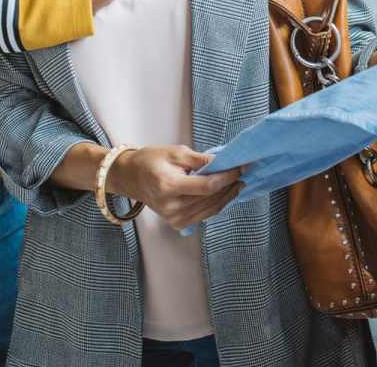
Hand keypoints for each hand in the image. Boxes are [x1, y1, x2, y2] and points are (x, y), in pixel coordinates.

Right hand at [108, 145, 243, 231]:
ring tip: (239, 183)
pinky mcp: (177, 224)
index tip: (241, 167)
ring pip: (211, 209)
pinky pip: (204, 214)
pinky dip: (217, 204)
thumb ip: (200, 159)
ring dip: (228, 196)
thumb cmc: (151, 160)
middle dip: (231, 185)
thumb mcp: (175, 152)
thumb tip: (223, 163)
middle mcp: (173, 207)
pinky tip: (226, 193)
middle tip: (244, 172)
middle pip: (212, 198)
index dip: (228, 177)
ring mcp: (175, 218)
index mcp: (170, 186)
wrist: (131, 177)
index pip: (208, 186)